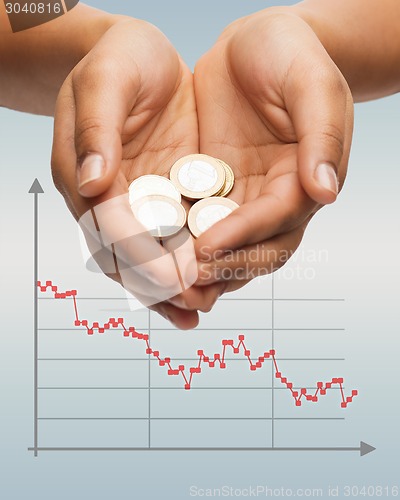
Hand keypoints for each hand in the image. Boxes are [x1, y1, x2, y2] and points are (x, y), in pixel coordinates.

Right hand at [51, 19, 220, 328]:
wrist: (140, 56)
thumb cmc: (118, 60)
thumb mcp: (105, 81)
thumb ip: (97, 129)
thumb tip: (91, 183)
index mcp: (86, 176)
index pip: (111, 225)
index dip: (140, 256)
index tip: (170, 282)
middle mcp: (111, 198)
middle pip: (131, 250)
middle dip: (161, 282)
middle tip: (193, 307)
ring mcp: (141, 200)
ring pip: (155, 251)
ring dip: (176, 283)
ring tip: (201, 309)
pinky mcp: (167, 194)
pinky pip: (179, 233)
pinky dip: (192, 259)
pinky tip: (211, 281)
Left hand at [193, 9, 352, 289]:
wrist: (253, 44)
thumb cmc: (288, 54)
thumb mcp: (312, 84)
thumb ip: (322, 136)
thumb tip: (325, 192)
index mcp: (305, 178)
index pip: (279, 218)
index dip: (245, 235)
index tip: (208, 247)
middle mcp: (276, 196)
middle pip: (259, 247)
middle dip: (225, 266)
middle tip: (186, 280)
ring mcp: (244, 196)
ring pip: (229, 246)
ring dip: (204, 269)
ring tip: (170, 283)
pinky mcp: (214, 189)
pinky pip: (198, 223)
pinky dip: (182, 243)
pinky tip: (157, 254)